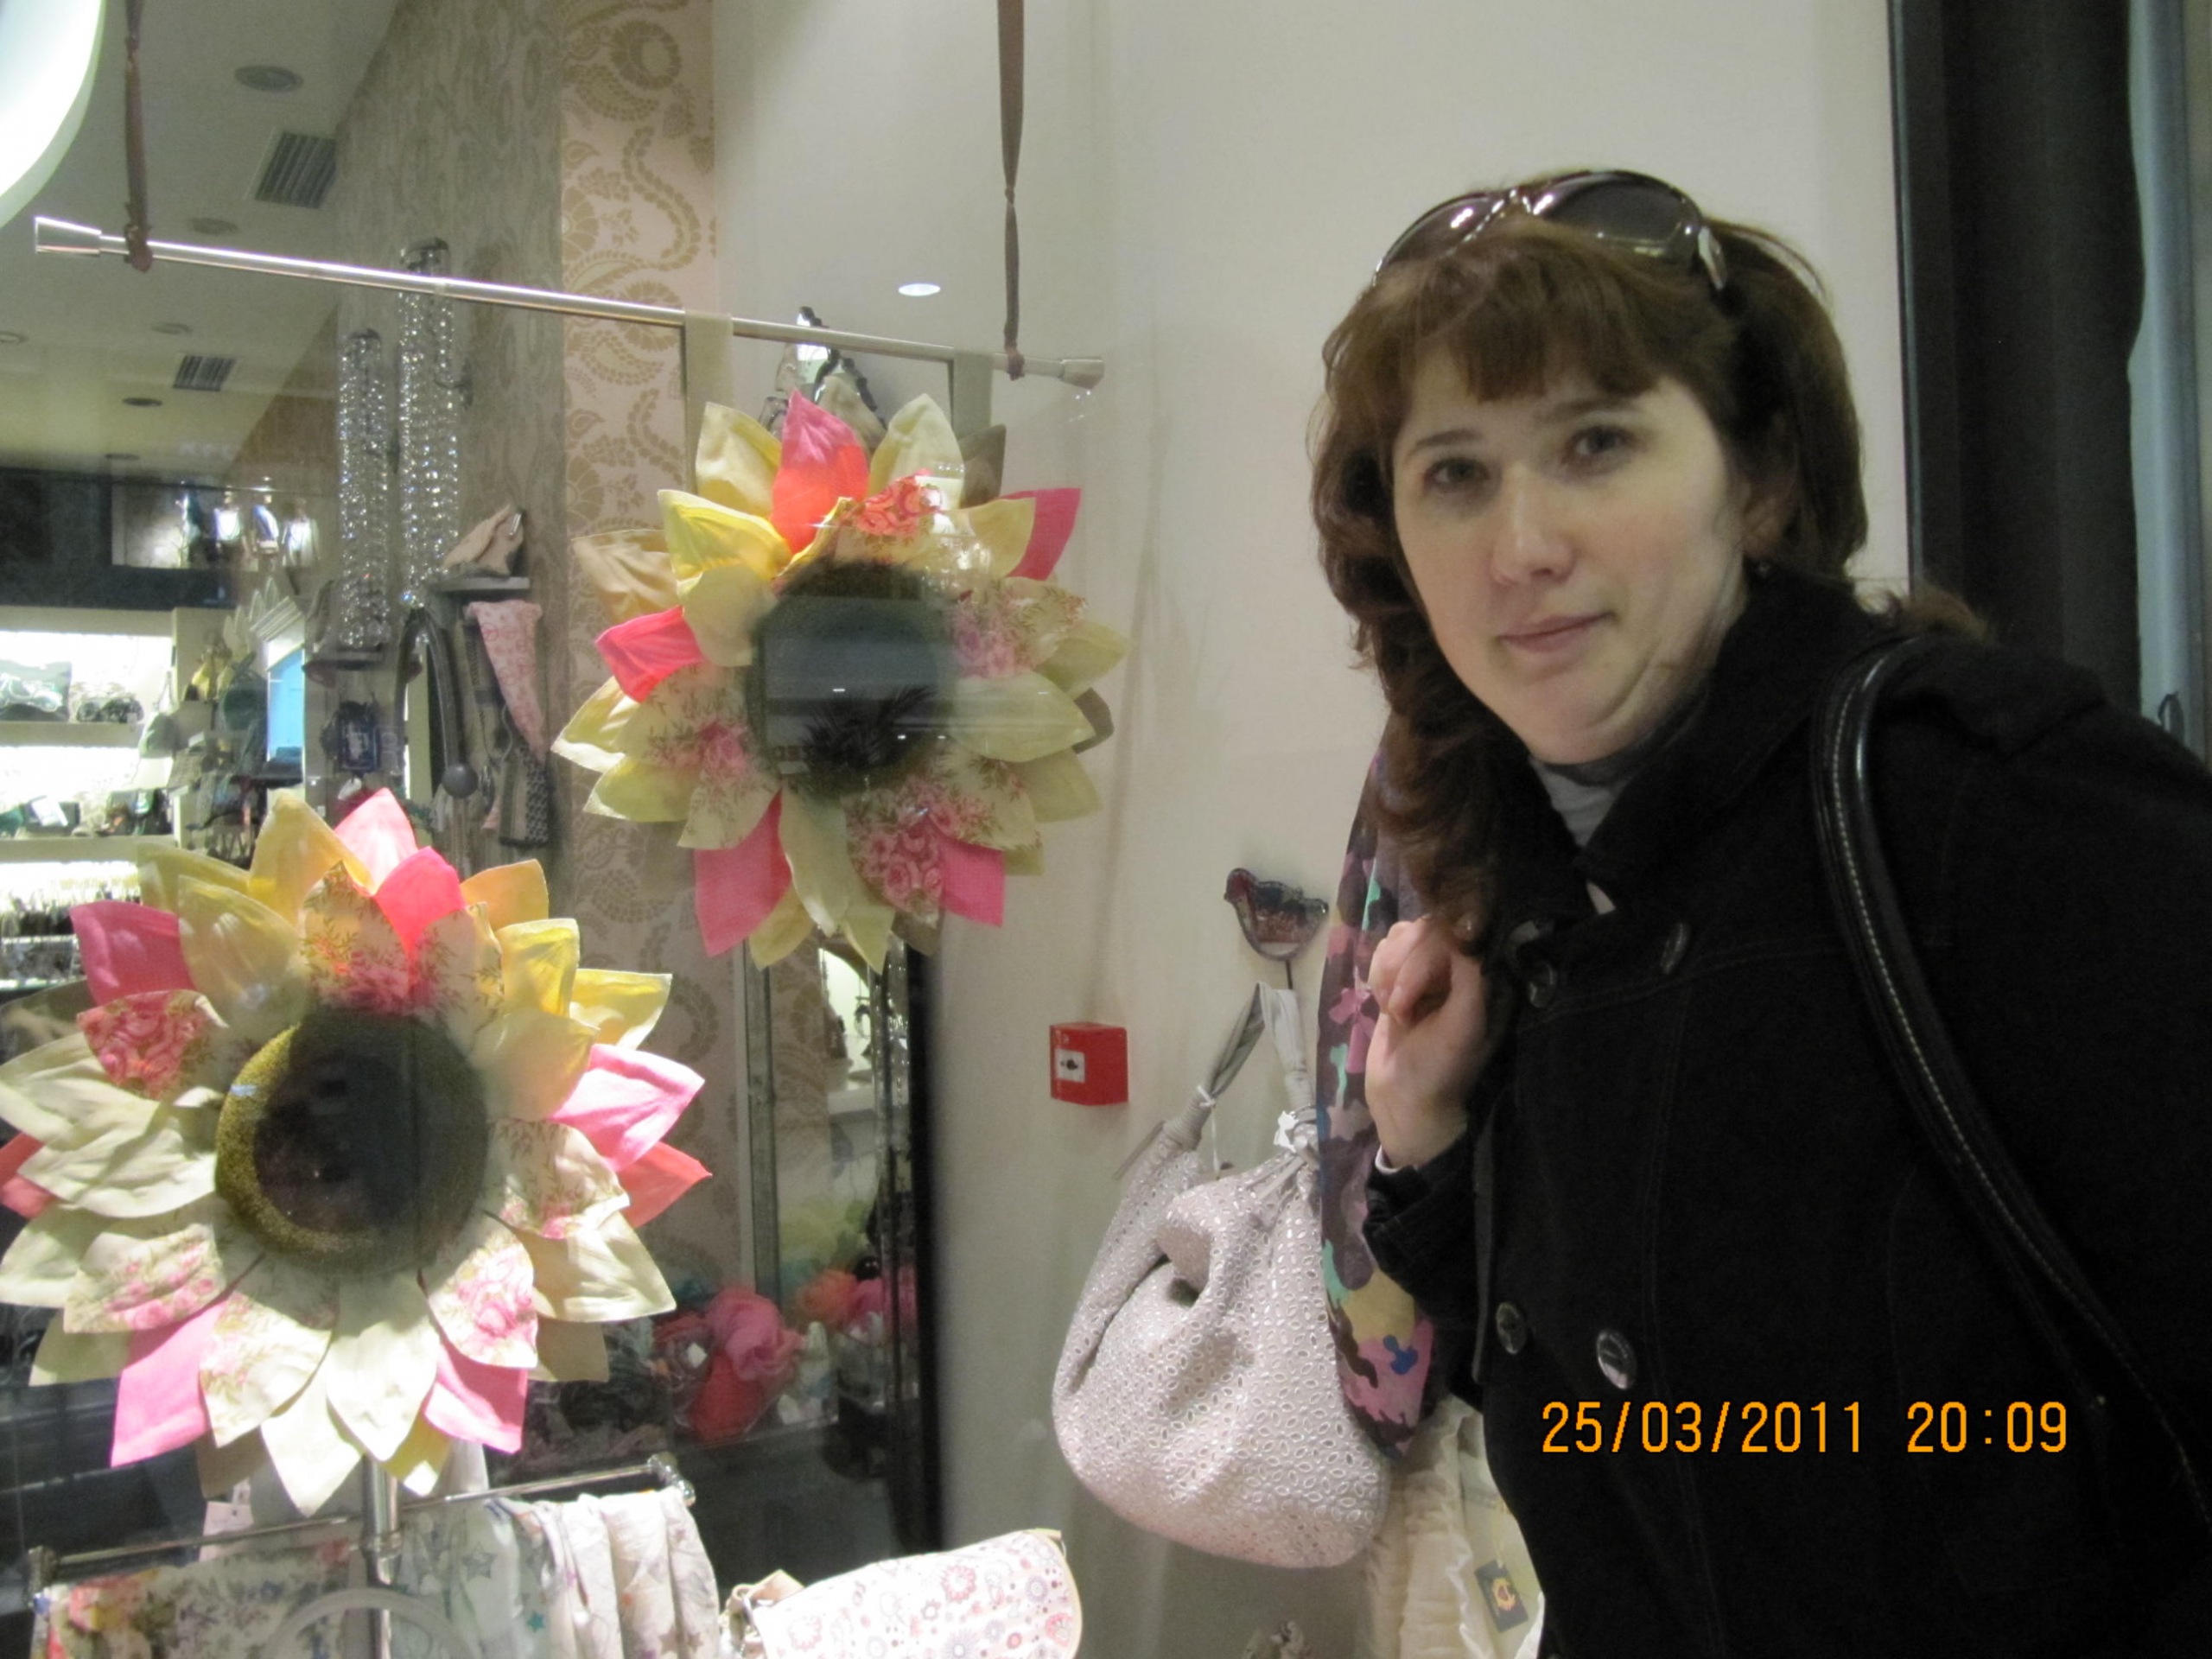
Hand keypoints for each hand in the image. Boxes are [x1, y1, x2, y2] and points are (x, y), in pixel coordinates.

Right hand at [1365, 916, 1488, 1168]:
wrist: (1403, 1098)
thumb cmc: (1440, 1068)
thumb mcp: (1465, 1025)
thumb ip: (1469, 978)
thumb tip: (1461, 934)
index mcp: (1481, 976)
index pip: (1456, 933)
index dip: (1431, 950)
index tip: (1416, 985)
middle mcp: (1457, 967)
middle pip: (1424, 930)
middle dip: (1405, 969)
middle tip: (1400, 1009)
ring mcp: (1427, 971)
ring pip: (1401, 937)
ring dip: (1389, 972)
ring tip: (1394, 1010)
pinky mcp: (1401, 978)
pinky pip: (1385, 951)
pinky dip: (1379, 974)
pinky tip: (1385, 1005)